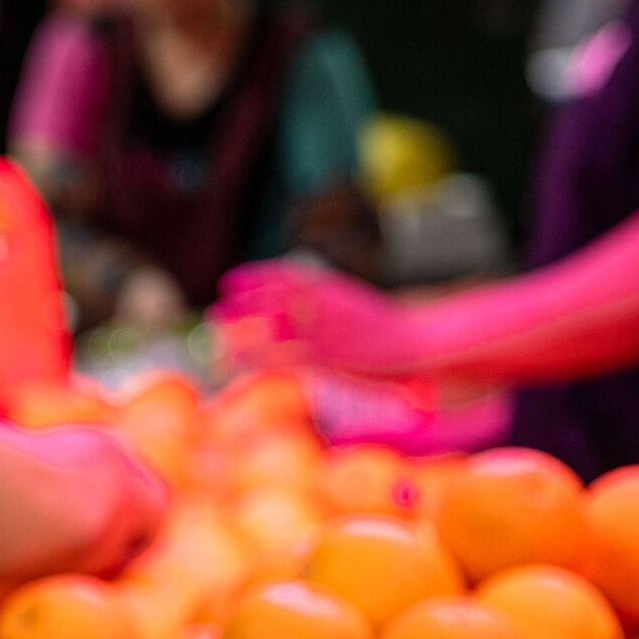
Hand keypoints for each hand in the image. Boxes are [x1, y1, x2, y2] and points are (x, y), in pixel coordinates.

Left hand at [210, 261, 424, 378]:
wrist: (420, 344)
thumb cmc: (384, 330)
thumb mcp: (351, 304)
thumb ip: (323, 299)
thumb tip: (292, 300)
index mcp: (332, 288)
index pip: (287, 276)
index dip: (256, 278)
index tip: (230, 282)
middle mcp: (325, 305)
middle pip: (274, 299)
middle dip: (244, 304)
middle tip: (218, 311)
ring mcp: (326, 331)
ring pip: (274, 328)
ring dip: (244, 332)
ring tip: (219, 339)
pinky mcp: (329, 358)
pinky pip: (286, 356)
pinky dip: (260, 357)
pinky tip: (240, 362)